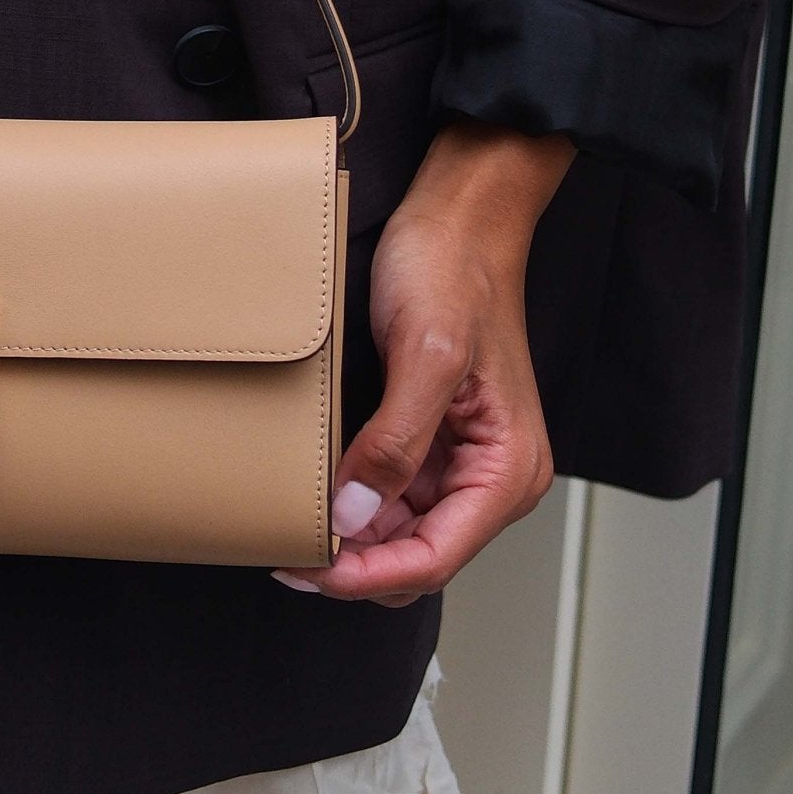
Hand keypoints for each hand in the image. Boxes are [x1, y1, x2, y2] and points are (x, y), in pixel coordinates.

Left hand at [276, 118, 573, 605]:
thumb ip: (396, 443)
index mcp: (508, 468)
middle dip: (354, 565)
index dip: (368, 574)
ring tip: (290, 529)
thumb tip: (356, 516)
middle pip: (418, 557)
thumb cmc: (453, 271)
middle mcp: (493, 475)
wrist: (457, 219)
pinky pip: (392, 496)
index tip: (309, 568)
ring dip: (351, 541)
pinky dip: (353, 505)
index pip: (436, 557)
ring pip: (401, 535)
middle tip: (284, 550)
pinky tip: (314, 494)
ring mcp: (461, 460)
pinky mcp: (433, 438)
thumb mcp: (424, 354)